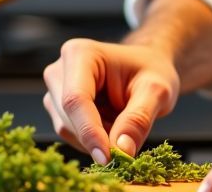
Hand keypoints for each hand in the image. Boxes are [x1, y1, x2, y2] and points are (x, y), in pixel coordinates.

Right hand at [42, 38, 180, 164]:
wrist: (147, 68)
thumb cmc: (152, 71)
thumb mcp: (156, 91)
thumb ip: (139, 119)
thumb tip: (122, 151)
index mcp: (81, 54)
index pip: (76, 99)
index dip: (89, 131)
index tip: (108, 157)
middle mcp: (59, 70)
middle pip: (69, 117)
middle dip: (99, 135)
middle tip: (130, 136)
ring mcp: (54, 90)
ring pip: (68, 130)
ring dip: (97, 137)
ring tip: (124, 120)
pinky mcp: (56, 108)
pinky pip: (70, 135)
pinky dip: (93, 138)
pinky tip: (112, 123)